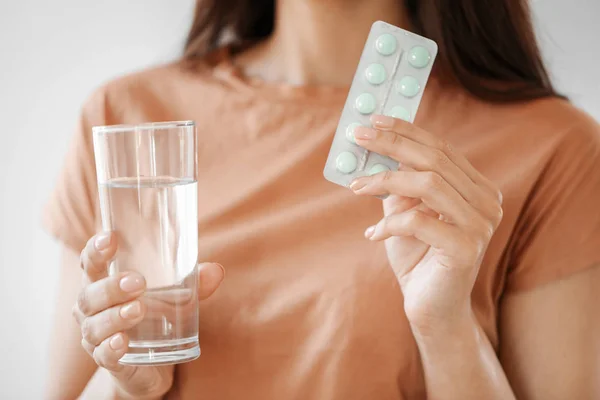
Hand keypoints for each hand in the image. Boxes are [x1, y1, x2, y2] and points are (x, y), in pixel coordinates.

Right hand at [72, 232, 224, 398]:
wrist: (151, 365)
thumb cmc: (156, 317)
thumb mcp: (176, 297)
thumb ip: (195, 284)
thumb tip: (216, 271)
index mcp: (103, 284)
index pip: (91, 263)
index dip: (95, 250)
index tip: (111, 238)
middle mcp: (93, 310)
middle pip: (89, 295)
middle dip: (111, 286)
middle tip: (138, 282)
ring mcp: (97, 337)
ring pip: (94, 326)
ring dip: (115, 316)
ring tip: (138, 309)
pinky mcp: (110, 361)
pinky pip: (103, 355)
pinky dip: (110, 348)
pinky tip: (122, 342)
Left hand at [351, 115, 502, 331]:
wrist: (431, 307)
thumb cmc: (417, 257)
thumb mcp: (404, 212)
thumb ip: (397, 184)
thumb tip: (371, 150)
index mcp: (476, 188)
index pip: (441, 148)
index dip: (406, 130)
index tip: (373, 121)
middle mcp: (487, 201)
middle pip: (435, 159)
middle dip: (391, 144)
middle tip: (357, 137)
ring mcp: (481, 224)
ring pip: (428, 183)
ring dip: (384, 181)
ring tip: (356, 187)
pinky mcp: (467, 248)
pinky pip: (419, 221)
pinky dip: (389, 224)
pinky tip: (372, 234)